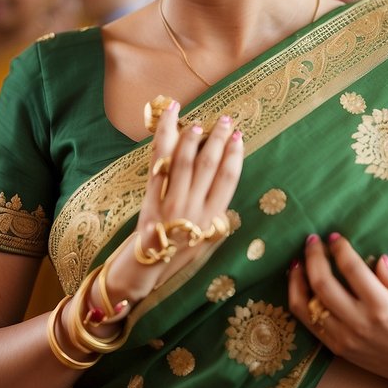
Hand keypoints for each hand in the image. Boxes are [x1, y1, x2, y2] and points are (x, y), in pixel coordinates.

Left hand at [105, 101, 243, 303]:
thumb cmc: (179, 251)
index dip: (235, 154)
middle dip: (219, 138)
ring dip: (192, 138)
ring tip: (198, 123)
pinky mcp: (151, 198)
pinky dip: (164, 138)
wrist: (148, 267)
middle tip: (225, 120)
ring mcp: (172, 203)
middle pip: (209, 165)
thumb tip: (225, 177)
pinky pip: (159, 163)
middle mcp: (194, 208)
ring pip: (185, 161)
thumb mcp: (206, 236)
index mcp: (212, 217)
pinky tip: (170, 122)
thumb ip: (215, 210)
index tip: (239, 135)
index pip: (228, 178)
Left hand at [287, 233, 387, 387]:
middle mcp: (360, 324)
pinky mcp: (339, 350)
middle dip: (313, 257)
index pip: (352, 269)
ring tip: (297, 262)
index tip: (335, 236)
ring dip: (298, 280)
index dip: (340, 248)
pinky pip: (310, 325)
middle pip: (322, 284)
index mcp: (383, 308)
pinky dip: (300, 303)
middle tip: (312, 240)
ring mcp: (346, 340)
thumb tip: (378, 259)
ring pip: (307, 306)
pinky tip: (300, 287)